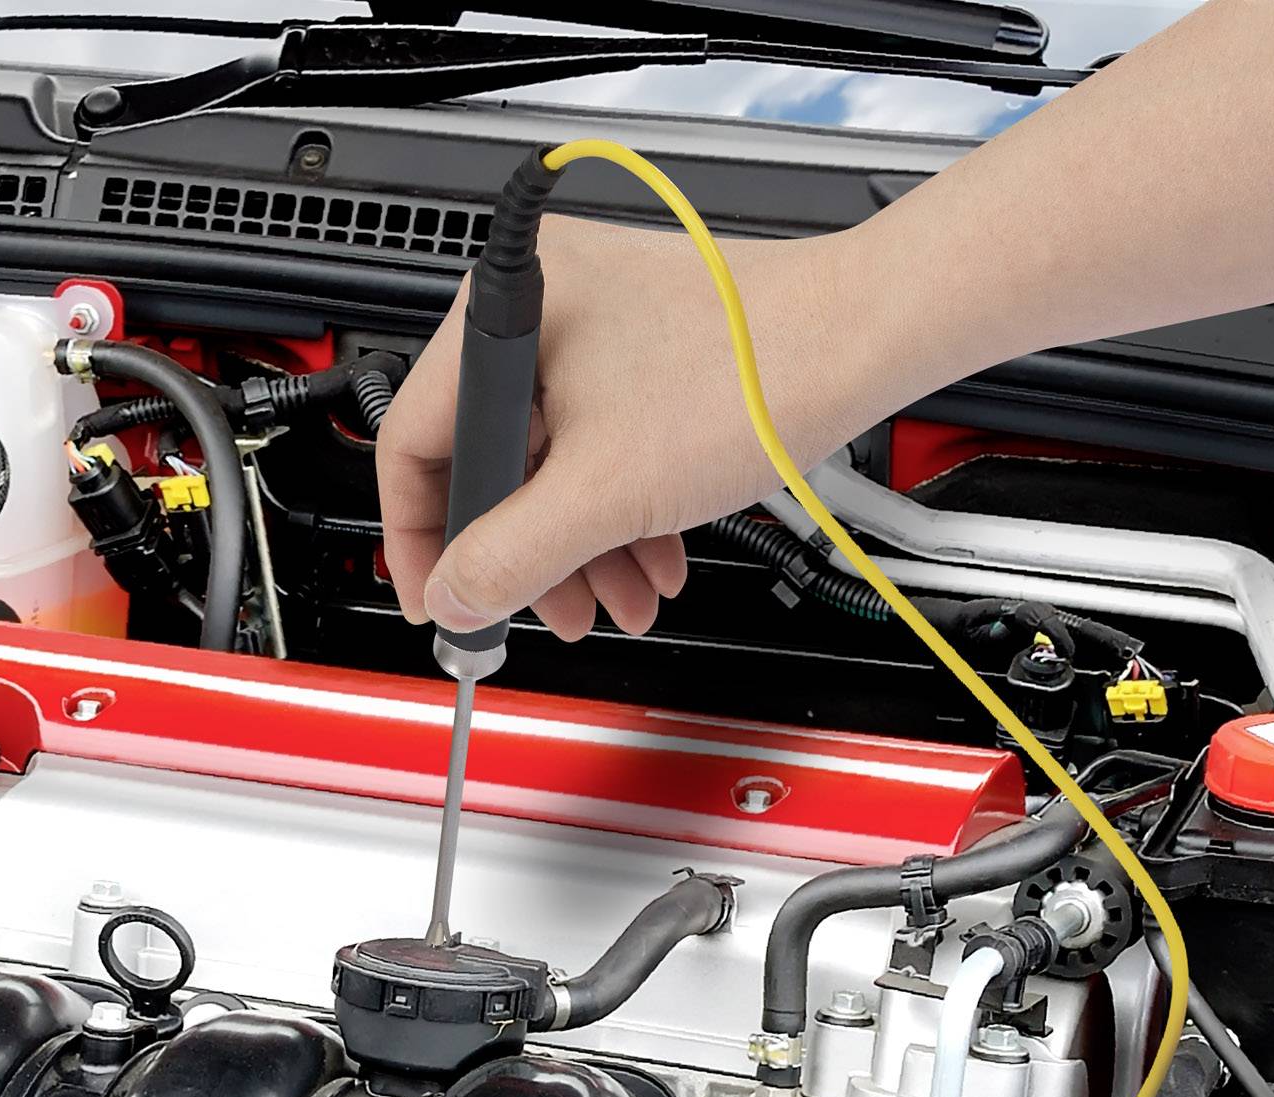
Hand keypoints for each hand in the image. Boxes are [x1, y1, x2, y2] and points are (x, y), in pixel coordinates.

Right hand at [377, 216, 887, 643]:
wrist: (863, 340)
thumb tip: (453, 598)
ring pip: (547, 466)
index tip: (441, 598)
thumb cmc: (751, 372)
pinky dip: (614, 513)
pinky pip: (594, 449)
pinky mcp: (636, 353)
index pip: (411, 445)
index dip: (420, 541)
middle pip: (486, 463)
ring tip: (612, 599)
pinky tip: (646, 558)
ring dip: (576, 548)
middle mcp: (536, 308)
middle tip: (537, 611)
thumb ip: (506, 558)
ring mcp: (589, 329)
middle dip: (523, 556)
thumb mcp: (601, 495)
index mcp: (501, 312)